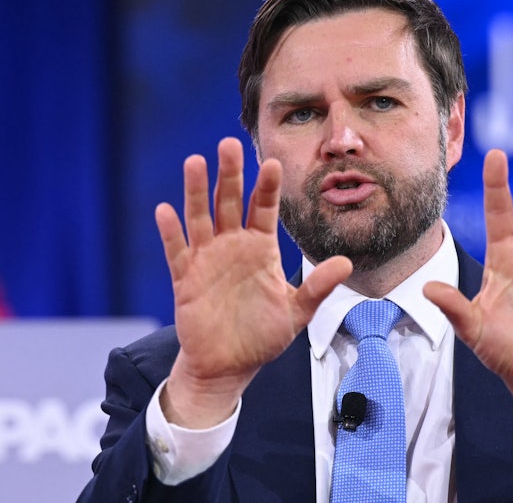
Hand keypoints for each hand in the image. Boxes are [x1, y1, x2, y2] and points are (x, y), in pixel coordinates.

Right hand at [154, 137, 351, 427]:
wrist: (229, 366)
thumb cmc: (263, 336)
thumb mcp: (297, 312)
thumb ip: (317, 286)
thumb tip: (347, 263)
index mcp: (260, 248)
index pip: (264, 209)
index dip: (267, 187)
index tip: (272, 163)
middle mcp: (233, 246)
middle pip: (229, 202)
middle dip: (230, 175)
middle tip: (228, 145)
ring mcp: (207, 260)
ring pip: (200, 218)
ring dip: (196, 192)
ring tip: (194, 162)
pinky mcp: (185, 279)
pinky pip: (177, 251)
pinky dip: (171, 232)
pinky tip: (165, 211)